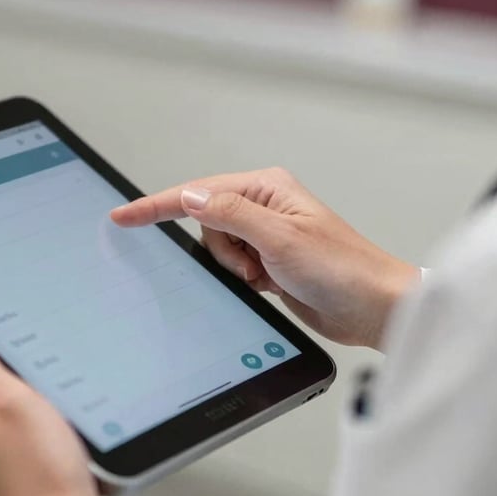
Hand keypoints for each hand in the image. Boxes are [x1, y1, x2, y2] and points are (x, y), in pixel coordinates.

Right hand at [111, 168, 418, 349]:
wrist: (372, 308)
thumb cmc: (342, 268)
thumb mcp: (280, 239)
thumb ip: (231, 214)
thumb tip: (190, 197)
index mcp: (266, 188)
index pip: (198, 193)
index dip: (157, 205)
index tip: (123, 214)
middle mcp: (264, 206)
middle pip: (206, 223)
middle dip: (220, 250)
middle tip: (250, 266)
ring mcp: (265, 234)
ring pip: (217, 248)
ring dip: (234, 268)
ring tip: (265, 277)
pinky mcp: (268, 260)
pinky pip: (232, 266)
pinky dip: (242, 278)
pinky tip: (268, 284)